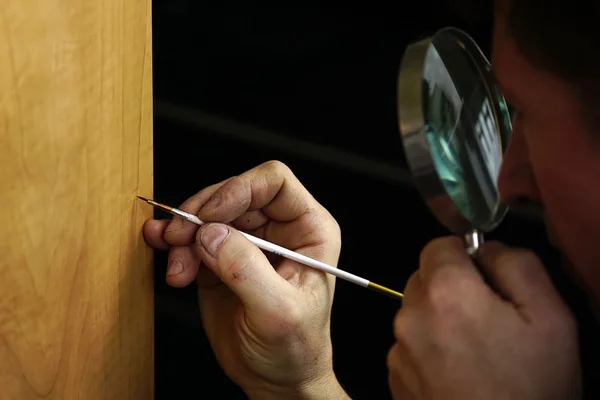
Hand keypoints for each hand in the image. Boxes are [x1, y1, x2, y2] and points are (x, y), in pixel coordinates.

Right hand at [143, 161, 348, 399]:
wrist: (276, 381)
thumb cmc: (295, 349)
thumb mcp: (278, 311)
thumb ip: (245, 269)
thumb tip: (210, 234)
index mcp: (308, 230)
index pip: (274, 182)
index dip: (239, 189)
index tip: (211, 215)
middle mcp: (278, 229)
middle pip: (233, 194)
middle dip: (202, 213)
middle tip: (180, 237)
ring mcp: (247, 243)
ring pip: (208, 215)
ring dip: (183, 233)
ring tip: (175, 263)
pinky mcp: (220, 260)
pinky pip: (193, 239)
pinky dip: (174, 243)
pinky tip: (162, 250)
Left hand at [387, 237, 580, 399]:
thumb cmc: (531, 387)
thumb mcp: (549, 317)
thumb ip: (515, 264)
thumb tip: (487, 250)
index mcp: (445, 291)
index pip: (438, 245)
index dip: (464, 256)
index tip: (485, 279)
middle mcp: (410, 315)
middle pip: (424, 278)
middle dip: (452, 287)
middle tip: (487, 319)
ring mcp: (398, 349)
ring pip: (416, 312)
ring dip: (440, 319)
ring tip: (476, 352)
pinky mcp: (395, 377)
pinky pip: (410, 345)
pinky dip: (430, 349)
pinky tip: (458, 374)